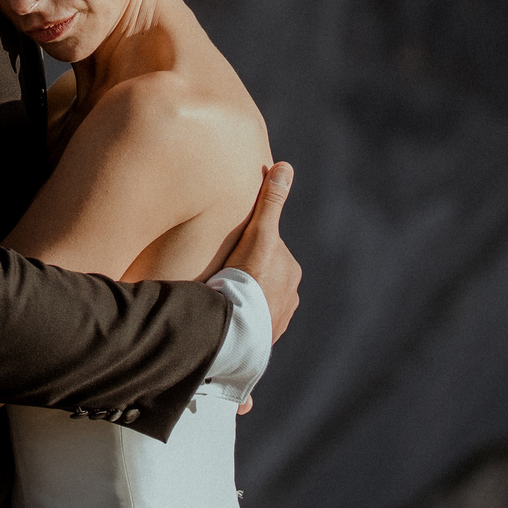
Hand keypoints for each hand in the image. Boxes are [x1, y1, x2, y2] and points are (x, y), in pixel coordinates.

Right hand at [223, 162, 300, 340]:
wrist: (237, 328)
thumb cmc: (246, 276)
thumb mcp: (258, 234)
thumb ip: (270, 201)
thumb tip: (285, 166)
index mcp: (290, 272)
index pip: (265, 252)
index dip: (244, 249)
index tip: (226, 253)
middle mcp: (289, 298)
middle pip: (261, 278)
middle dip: (245, 276)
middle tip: (218, 275)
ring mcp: (276, 322)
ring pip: (254, 302)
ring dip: (240, 300)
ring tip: (217, 299)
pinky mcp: (261, 341)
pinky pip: (247, 326)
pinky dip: (237, 322)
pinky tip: (222, 321)